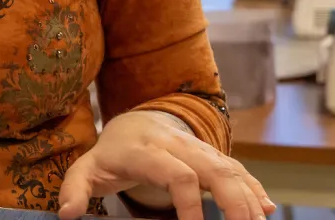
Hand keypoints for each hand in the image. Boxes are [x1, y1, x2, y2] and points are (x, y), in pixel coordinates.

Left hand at [57, 111, 272, 219]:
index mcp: (146, 150)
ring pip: (232, 168)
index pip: (177, 174)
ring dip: (250, 198)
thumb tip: (67, 214)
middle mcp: (178, 145)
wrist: (132, 123)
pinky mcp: (212, 155)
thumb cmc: (110, 154)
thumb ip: (74, 189)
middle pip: (215, 169)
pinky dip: (254, 189)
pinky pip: (238, 169)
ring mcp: (198, 148)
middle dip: (234, 201)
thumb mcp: (85, 169)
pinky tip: (267, 208)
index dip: (188, 204)